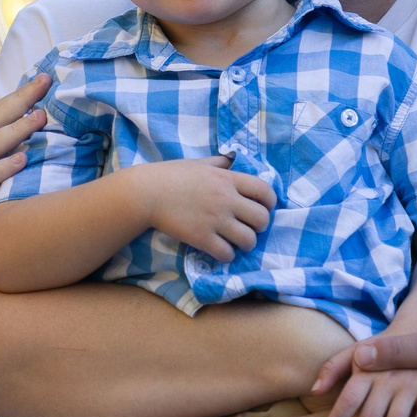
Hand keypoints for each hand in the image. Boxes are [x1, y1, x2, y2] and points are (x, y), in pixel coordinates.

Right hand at [131, 157, 277, 261]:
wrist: (146, 193)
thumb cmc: (171, 175)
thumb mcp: (200, 163)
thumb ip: (220, 163)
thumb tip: (234, 161)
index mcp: (227, 179)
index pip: (265, 191)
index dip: (270, 203)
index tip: (264, 208)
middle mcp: (226, 200)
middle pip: (262, 219)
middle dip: (260, 226)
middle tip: (249, 227)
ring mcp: (215, 220)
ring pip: (248, 240)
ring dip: (246, 243)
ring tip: (236, 241)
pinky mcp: (202, 238)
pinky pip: (227, 254)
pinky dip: (227, 255)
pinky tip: (220, 250)